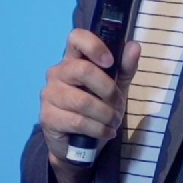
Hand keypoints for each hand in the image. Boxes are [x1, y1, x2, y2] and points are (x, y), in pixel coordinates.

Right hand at [39, 29, 140, 182]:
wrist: (79, 144)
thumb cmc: (97, 108)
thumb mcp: (116, 87)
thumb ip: (125, 68)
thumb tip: (135, 46)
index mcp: (73, 59)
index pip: (76, 37)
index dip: (94, 45)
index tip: (110, 62)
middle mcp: (57, 73)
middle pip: (83, 70)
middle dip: (109, 90)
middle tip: (119, 105)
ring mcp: (50, 94)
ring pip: (82, 101)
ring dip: (106, 114)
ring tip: (114, 122)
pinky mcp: (47, 117)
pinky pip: (78, 121)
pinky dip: (98, 129)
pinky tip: (106, 132)